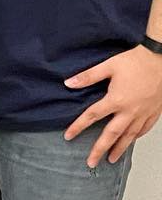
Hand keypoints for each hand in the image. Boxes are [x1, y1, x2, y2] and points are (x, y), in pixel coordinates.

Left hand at [65, 46, 161, 166]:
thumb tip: (68, 83)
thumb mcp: (108, 66)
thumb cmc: (135, 61)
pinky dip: (136, 137)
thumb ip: (88, 76)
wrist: (161, 60)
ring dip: (119, 148)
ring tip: (111, 159)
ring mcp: (143, 113)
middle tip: (91, 162)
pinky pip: (144, 129)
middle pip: (111, 134)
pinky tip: (131, 141)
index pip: (92, 116)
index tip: (68, 136)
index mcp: (116, 100)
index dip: (78, 126)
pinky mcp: (154, 112)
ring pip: (129, 136)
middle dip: (99, 149)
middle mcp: (130, 111)